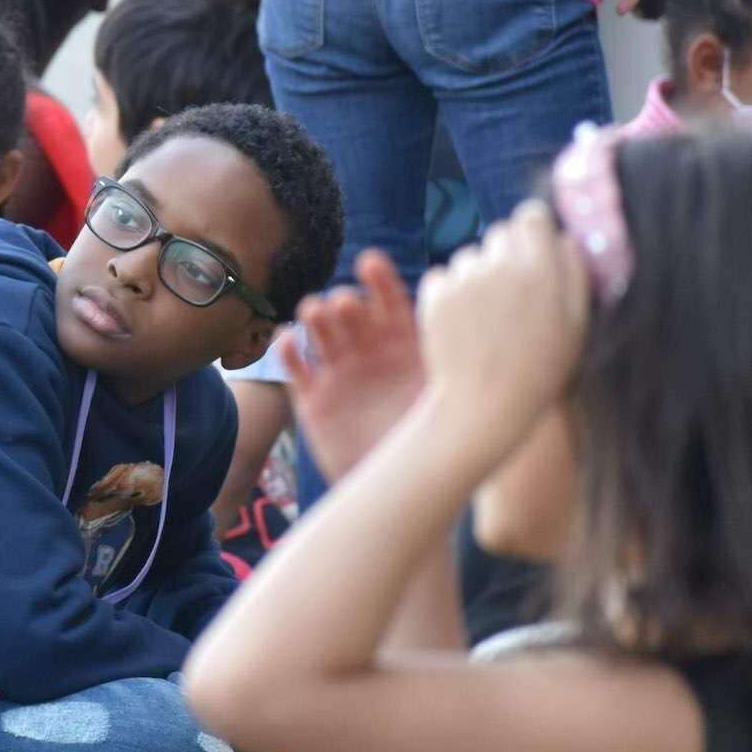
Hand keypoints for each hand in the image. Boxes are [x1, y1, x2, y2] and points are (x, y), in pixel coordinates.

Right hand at [283, 249, 424, 481]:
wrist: (401, 489)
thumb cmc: (431, 443)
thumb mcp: (443, 394)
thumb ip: (445, 357)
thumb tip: (464, 312)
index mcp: (403, 348)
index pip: (390, 303)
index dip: (379, 280)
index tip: (370, 263)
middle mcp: (369, 354)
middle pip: (350, 313)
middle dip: (344, 302)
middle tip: (344, 304)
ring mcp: (339, 374)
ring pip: (320, 332)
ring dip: (314, 317)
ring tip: (315, 313)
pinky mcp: (313, 398)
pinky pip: (295, 366)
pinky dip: (287, 350)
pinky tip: (288, 340)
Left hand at [415, 203, 588, 450]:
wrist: (485, 404)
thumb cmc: (539, 367)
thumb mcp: (576, 322)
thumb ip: (574, 272)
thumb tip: (565, 235)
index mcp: (542, 269)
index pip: (532, 215)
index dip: (532, 232)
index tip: (533, 253)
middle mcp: (502, 265)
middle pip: (501, 232)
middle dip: (506, 255)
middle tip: (512, 297)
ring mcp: (465, 278)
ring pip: (469, 256)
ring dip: (477, 277)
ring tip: (488, 321)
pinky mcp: (435, 293)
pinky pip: (443, 276)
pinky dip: (449, 294)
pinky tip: (463, 326)